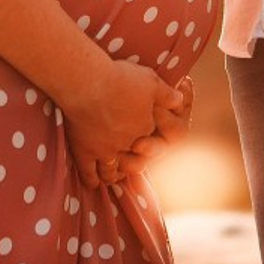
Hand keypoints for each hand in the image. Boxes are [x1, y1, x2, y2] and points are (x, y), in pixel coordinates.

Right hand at [62, 57, 180, 188]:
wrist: (89, 83)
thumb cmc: (122, 79)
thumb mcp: (152, 82)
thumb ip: (167, 94)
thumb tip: (179, 100)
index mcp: (145, 127)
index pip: (151, 138)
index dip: (149, 138)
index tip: (144, 137)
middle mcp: (127, 143)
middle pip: (132, 158)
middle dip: (133, 162)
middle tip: (130, 164)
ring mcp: (105, 150)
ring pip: (111, 170)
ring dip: (114, 174)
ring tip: (114, 175)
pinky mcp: (84, 150)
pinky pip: (88, 172)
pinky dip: (92, 180)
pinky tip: (93, 183)